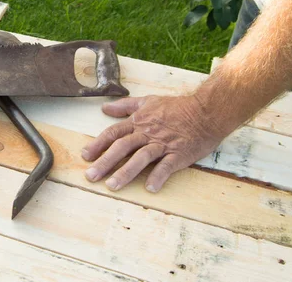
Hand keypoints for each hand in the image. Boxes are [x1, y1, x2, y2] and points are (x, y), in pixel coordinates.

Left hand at [82, 95, 227, 192]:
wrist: (206, 111)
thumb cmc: (177, 107)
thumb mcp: (148, 101)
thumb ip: (126, 106)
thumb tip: (105, 108)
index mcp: (139, 122)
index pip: (113, 133)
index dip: (98, 144)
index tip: (85, 155)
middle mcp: (147, 133)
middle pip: (122, 147)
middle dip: (105, 162)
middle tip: (91, 176)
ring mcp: (163, 144)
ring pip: (140, 158)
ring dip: (125, 172)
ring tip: (112, 185)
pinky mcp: (179, 154)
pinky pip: (167, 166)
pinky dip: (158, 176)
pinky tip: (150, 188)